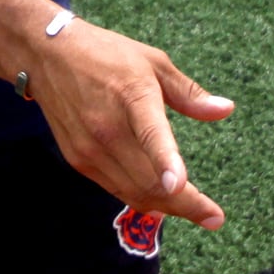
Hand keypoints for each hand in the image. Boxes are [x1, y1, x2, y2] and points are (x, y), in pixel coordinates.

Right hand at [31, 19, 234, 228]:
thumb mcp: (153, 62)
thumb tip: (226, 109)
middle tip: (214, 218)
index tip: (182, 186)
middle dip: (186, 205)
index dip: (166, 161)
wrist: (47, 55)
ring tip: (196, 212)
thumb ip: (189, 93)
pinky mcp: (78, 160)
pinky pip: (116, 190)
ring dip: (167, 207)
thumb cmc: (107, 55)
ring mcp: (89, 147)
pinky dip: (142, 199)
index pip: (150, 133)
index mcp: (133, 95)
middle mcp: (108, 127)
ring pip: (134, 193)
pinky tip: (161, 200)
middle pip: (149, 180)